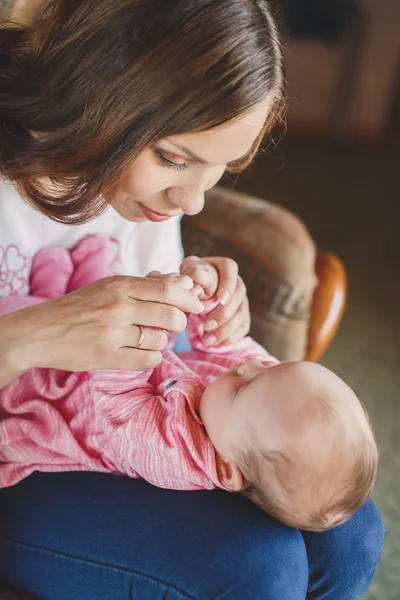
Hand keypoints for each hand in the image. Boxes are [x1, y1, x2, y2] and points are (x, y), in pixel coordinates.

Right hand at [1, 275, 203, 376]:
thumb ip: (146, 285)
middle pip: (171, 316)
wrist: (40, 331)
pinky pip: (149, 360)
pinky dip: (151, 357)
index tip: (195, 305)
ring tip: (146, 338)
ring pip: (161, 340)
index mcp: (119, 285)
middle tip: (172, 325)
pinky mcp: (107, 357)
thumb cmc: (80, 307)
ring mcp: (112, 333)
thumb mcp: (109, 287)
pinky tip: (140, 352)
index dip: (188, 299)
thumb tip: (183, 283)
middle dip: (179, 322)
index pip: (168, 289)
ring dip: (161, 341)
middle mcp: (118, 307)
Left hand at [186, 256, 249, 345]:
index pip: (230, 270)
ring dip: (225, 330)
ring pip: (241, 315)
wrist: (194, 291)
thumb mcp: (187, 272)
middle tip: (206, 325)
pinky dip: (230, 338)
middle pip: (238, 296)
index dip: (228, 284)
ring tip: (207, 340)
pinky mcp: (242, 317)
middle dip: (223, 313)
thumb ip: (192, 273)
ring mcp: (242, 301)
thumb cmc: (190, 280)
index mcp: (225, 267)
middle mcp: (237, 283)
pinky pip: (242, 328)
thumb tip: (198, 279)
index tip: (220, 298)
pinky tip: (216, 345)